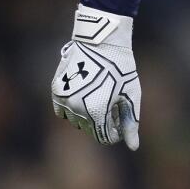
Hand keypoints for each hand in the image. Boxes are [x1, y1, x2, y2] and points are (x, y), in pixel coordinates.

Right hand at [51, 5, 141, 150]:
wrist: (100, 41)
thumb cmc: (121, 68)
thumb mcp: (132, 95)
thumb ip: (131, 123)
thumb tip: (133, 147)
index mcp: (97, 113)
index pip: (105, 138)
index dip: (116, 132)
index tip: (121, 118)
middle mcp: (77, 111)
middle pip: (91, 130)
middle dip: (103, 122)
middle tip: (114, 103)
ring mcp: (64, 101)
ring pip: (76, 121)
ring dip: (88, 115)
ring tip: (101, 96)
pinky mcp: (56, 92)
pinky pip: (63, 111)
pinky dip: (74, 107)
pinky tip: (86, 94)